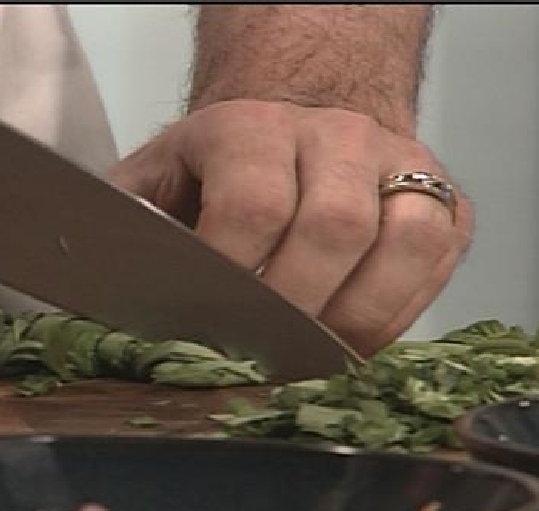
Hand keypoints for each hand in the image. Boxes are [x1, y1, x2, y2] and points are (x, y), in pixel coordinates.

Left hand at [109, 100, 473, 355]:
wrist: (291, 127)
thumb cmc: (218, 168)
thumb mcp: (155, 181)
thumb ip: (129, 227)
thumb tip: (97, 286)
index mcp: (250, 127)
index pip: (253, 204)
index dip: (234, 274)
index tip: (212, 319)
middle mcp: (333, 134)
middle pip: (333, 228)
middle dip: (294, 309)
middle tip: (262, 353)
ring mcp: (397, 162)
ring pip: (404, 241)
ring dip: (357, 316)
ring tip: (312, 355)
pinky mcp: (442, 199)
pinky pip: (436, 259)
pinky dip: (398, 311)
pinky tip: (354, 336)